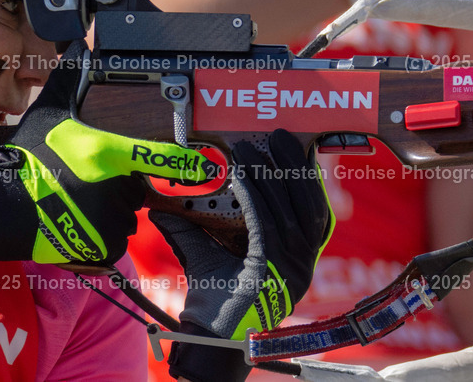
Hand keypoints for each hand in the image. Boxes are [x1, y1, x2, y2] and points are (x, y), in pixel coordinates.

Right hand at [0, 40, 218, 264]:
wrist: (2, 208)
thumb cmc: (25, 159)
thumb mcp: (47, 112)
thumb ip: (70, 77)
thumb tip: (81, 43)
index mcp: (105, 152)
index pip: (158, 157)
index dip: (185, 162)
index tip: (205, 167)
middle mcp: (113, 187)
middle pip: (135, 184)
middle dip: (119, 181)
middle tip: (87, 177)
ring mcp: (109, 219)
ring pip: (125, 212)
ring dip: (110, 207)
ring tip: (76, 199)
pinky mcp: (102, 245)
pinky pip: (114, 237)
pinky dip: (100, 231)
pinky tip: (76, 220)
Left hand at [150, 130, 333, 381]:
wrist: (209, 334)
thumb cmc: (211, 297)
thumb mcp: (203, 252)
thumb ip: (188, 226)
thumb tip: (160, 203)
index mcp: (296, 258)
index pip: (312, 210)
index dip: (305, 178)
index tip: (293, 149)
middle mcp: (302, 264)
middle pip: (306, 206)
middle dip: (293, 168)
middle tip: (279, 137)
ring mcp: (293, 270)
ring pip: (289, 212)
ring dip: (272, 176)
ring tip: (254, 149)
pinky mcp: (275, 272)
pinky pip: (266, 225)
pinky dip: (254, 196)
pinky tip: (241, 175)